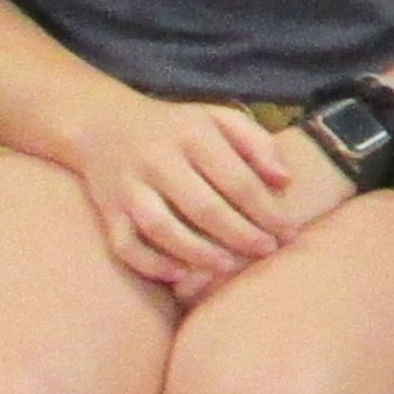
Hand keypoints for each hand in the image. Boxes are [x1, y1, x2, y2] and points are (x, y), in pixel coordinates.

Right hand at [74, 93, 299, 293]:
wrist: (104, 124)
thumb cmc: (178, 128)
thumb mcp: (220, 118)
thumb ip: (258, 143)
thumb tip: (286, 181)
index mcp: (193, 136)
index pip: (238, 180)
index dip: (267, 211)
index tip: (288, 233)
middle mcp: (159, 160)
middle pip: (204, 207)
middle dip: (241, 235)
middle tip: (266, 252)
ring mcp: (130, 187)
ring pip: (161, 227)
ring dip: (197, 252)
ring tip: (228, 267)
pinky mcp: (109, 210)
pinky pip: (125, 244)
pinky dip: (151, 263)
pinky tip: (180, 275)